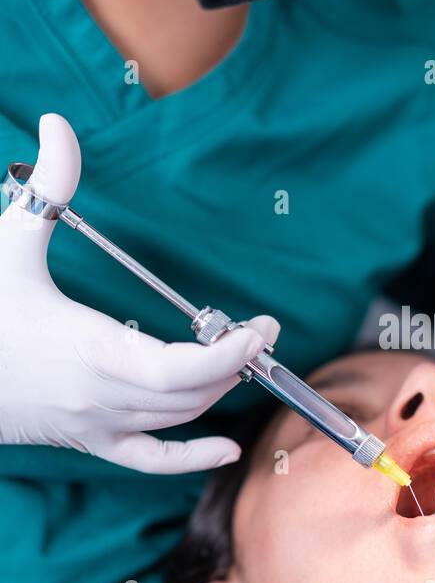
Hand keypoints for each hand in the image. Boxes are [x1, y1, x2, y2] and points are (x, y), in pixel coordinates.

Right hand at [0, 113, 278, 473]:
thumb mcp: (10, 243)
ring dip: (218, 390)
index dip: (228, 355)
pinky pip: (149, 460)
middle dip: (236, 364)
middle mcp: (98, 393)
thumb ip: (49, 185)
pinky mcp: (87, 439)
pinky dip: (191, 459)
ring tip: (244, 358)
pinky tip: (227, 449)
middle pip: (190, 392)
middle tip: (261, 332)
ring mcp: (94, 422)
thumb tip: (57, 122)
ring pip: (177, 418)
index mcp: (88, 347)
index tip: (258, 328)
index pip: (178, 369)